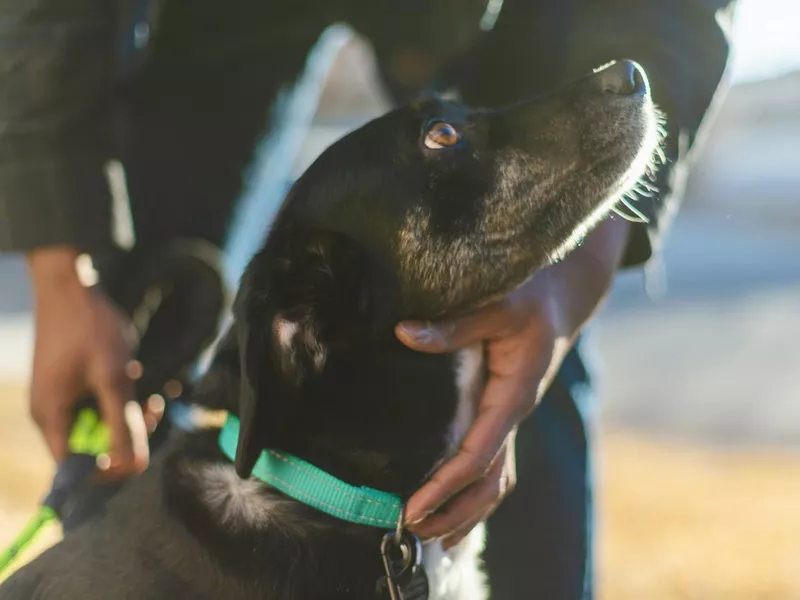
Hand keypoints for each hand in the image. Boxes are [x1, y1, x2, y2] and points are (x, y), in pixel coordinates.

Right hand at [27, 248, 161, 477]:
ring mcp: (61, 399)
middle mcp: (51, 414)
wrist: (71, 286)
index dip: (107, 466)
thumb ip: (122, 423)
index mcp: (51, 417)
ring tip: (142, 382)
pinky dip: (118, 395)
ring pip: (99, 424)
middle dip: (125, 431)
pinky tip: (130, 372)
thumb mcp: (112, 377)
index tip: (137, 450)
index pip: (75, 467)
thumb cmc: (87, 327)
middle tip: (152, 408)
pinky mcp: (72, 386)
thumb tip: (134, 465)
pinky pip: (98, 404)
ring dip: (126, 411)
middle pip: (91, 445)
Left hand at [396, 217, 630, 547]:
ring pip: (494, 479)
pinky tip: (454, 507)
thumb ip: (454, 325)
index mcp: (515, 395)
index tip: (413, 506)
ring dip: (465, 510)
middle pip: (489, 481)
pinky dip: (474, 491)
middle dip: (454, 510)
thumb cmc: (533, 297)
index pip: (478, 454)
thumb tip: (404, 333)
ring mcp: (509, 417)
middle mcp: (513, 414)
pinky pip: (492, 463)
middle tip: (412, 532)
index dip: (445, 484)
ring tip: (431, 537)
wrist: (562, 296)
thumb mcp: (499, 304)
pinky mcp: (502, 412)